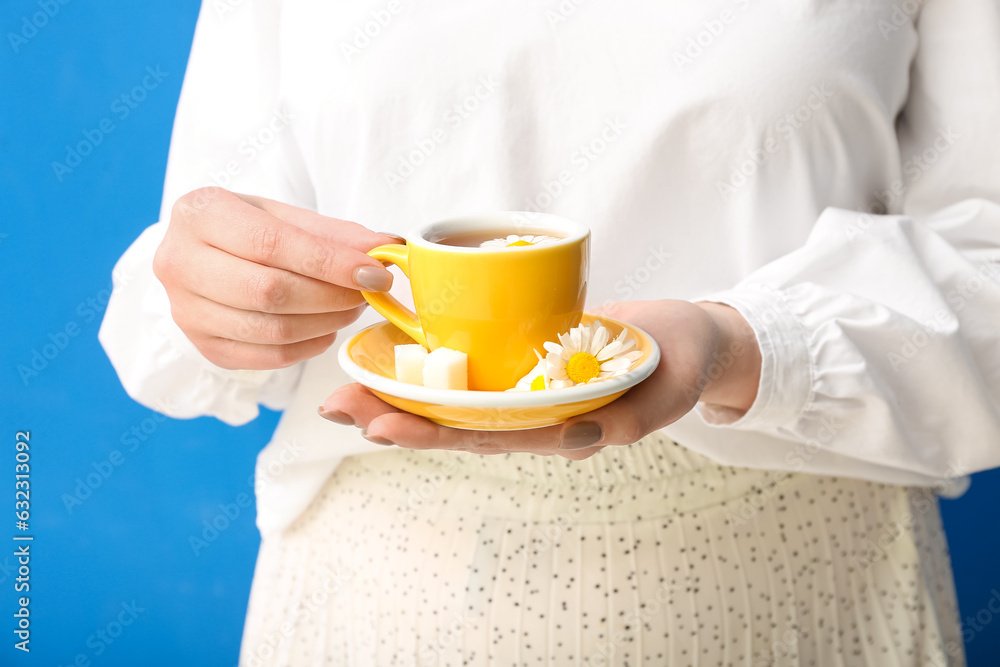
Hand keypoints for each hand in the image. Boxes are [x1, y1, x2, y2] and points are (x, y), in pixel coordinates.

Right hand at [153, 187, 400, 369]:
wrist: (202, 256)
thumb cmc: (248, 230)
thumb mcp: (285, 216)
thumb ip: (334, 234)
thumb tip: (385, 247)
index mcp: (199, 214)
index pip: (270, 243)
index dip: (329, 262)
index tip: (373, 272)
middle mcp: (179, 263)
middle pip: (269, 291)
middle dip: (331, 295)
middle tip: (366, 292)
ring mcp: (186, 311)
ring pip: (271, 329)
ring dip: (326, 322)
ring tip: (350, 306)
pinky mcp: (203, 346)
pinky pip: (268, 356)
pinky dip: (309, 346)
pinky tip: (326, 327)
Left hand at [320, 299, 760, 458]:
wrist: (688, 337)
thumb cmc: (682, 363)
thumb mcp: (668, 391)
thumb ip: (631, 419)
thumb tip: (576, 442)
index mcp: (561, 429)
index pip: (488, 438)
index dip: (434, 434)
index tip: (383, 428)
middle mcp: (533, 413)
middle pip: (455, 421)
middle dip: (395, 417)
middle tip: (336, 408)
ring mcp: (525, 386)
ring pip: (454, 397)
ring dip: (400, 393)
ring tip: (345, 389)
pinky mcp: (523, 355)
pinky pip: (473, 363)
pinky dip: (431, 360)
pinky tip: (391, 354)